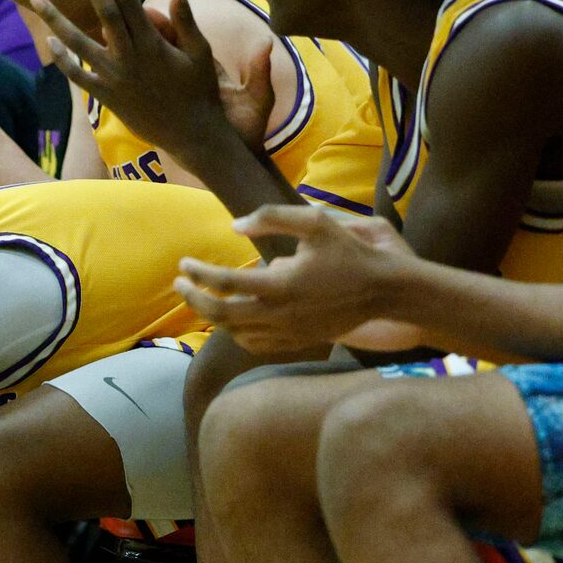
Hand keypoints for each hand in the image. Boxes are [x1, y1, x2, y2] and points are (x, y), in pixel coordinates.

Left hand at [32, 0, 255, 162]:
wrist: (192, 135)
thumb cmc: (199, 91)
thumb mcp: (200, 53)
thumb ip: (185, 20)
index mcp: (153, 43)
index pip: (128, 0)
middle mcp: (130, 57)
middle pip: (104, 12)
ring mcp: (115, 78)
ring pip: (79, 43)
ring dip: (56, 19)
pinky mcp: (106, 97)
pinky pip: (78, 77)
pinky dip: (63, 60)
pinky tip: (49, 42)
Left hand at [175, 205, 427, 354]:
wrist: (384, 291)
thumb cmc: (349, 252)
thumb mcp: (315, 221)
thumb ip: (273, 218)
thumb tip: (235, 227)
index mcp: (281, 284)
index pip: (224, 283)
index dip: (198, 273)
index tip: (184, 264)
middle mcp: (280, 314)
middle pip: (221, 316)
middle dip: (193, 300)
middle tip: (179, 284)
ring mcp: (288, 333)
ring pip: (235, 333)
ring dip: (213, 317)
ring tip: (202, 297)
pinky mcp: (297, 342)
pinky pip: (255, 345)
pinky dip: (236, 333)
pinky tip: (233, 318)